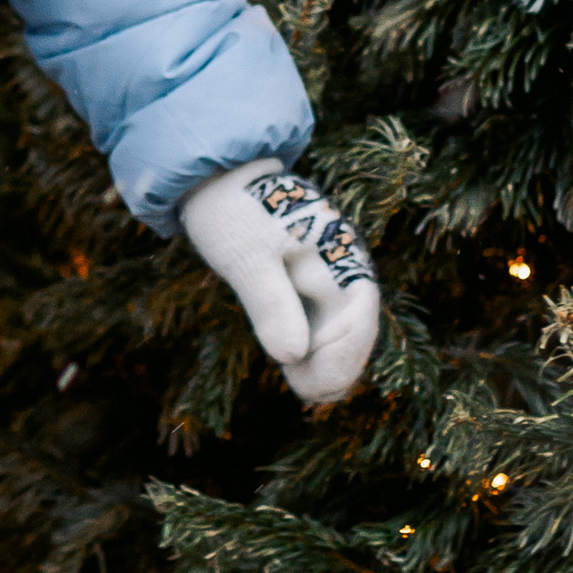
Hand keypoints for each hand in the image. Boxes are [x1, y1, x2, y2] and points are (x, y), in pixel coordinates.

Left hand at [180, 159, 379, 406]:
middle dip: (337, 368)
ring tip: (305, 388)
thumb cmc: (231, 212)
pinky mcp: (313, 277)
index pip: (356, 324)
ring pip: (343, 328)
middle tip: (308, 397)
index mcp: (338, 257)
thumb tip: (292, 356)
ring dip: (328, 360)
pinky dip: (315, 344)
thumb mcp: (245, 259)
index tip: (310, 392)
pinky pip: (325, 318)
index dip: (339, 364)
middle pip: (356, 330)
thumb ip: (270, 304)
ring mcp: (331, 271)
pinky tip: (297, 361)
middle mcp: (344, 265)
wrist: (216, 176)